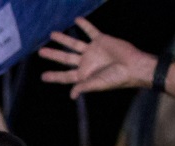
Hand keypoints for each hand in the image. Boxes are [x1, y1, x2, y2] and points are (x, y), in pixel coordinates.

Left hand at [38, 17, 156, 95]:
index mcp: (84, 75)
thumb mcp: (98, 84)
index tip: (43, 76)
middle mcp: (86, 62)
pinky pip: (91, 31)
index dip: (54, 76)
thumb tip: (71, 95)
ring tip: (52, 34)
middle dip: (53, 55)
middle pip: (65, 58)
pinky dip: (85, 25)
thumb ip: (84, 87)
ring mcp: (93, 51)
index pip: (65, 76)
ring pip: (74, 43)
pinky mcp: (101, 40)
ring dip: (64, 39)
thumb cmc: (117, 78)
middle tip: (40, 51)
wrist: (133, 66)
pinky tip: (77, 20)